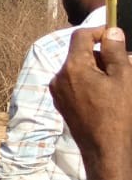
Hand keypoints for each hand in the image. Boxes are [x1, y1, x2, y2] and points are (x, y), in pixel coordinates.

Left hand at [52, 26, 131, 165]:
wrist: (104, 148)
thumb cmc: (117, 113)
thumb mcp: (122, 76)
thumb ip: (115, 50)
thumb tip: (111, 31)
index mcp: (72, 67)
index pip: (80, 36)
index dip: (99, 31)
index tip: (115, 36)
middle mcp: (59, 77)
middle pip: (80, 53)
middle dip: (101, 54)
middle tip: (122, 66)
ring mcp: (58, 91)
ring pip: (78, 68)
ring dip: (97, 69)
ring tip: (116, 84)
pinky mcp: (61, 103)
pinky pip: (75, 83)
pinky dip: (90, 82)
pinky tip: (106, 96)